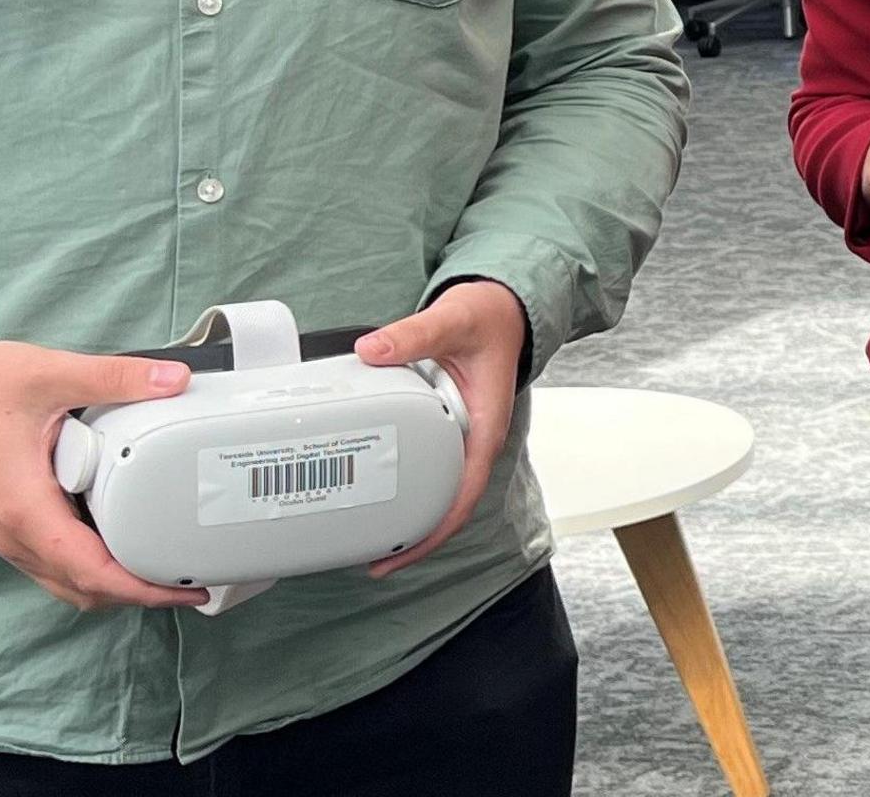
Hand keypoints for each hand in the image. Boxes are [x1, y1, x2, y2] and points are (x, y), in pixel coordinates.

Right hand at [0, 340, 207, 611]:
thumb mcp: (50, 373)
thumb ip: (116, 377)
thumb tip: (175, 380)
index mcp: (24, 508)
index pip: (91, 571)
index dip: (142, 588)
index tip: (186, 590)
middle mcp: (12, 533)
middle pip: (83, 588)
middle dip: (137, 593)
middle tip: (189, 582)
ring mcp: (6, 534)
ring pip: (66, 581)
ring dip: (114, 583)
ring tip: (164, 566)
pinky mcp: (8, 524)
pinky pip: (54, 562)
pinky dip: (91, 566)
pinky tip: (124, 540)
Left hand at [355, 280, 526, 576]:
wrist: (502, 308)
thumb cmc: (489, 318)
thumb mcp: (454, 321)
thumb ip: (413, 334)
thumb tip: (370, 350)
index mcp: (485, 427)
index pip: (463, 493)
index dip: (434, 530)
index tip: (401, 554)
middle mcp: (474, 441)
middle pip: (447, 505)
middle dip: (414, 539)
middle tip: (371, 560)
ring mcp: (460, 438)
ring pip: (437, 491)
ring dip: (409, 518)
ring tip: (368, 540)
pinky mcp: (444, 429)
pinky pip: (426, 466)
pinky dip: (404, 486)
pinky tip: (376, 490)